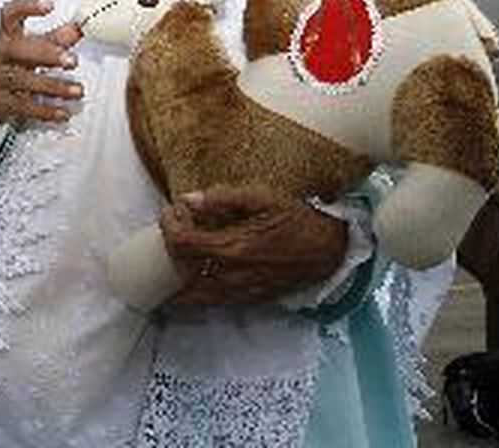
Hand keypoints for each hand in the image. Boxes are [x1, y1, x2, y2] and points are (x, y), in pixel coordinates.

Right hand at [0, 0, 82, 127]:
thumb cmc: (7, 65)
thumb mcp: (26, 48)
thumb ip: (54, 38)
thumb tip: (81, 27)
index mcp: (5, 36)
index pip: (10, 15)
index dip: (27, 7)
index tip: (49, 5)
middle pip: (17, 50)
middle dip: (47, 54)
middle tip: (72, 60)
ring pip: (22, 80)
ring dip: (53, 86)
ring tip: (77, 90)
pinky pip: (22, 107)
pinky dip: (45, 111)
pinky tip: (63, 112)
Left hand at [160, 186, 346, 306]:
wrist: (329, 250)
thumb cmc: (297, 219)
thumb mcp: (262, 197)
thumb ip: (223, 198)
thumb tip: (189, 200)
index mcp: (234, 248)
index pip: (183, 244)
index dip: (169, 226)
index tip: (172, 211)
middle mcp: (233, 276)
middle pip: (181, 270)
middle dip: (169, 250)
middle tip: (172, 231)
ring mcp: (240, 292)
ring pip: (193, 294)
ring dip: (176, 278)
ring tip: (170, 260)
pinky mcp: (248, 300)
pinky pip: (212, 302)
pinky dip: (194, 293)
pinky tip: (190, 281)